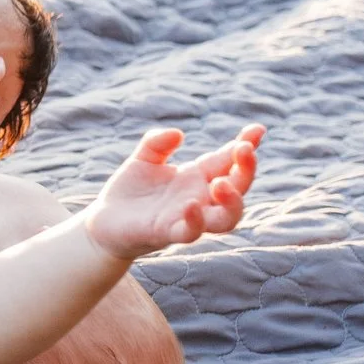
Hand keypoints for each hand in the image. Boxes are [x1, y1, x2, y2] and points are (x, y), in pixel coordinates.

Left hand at [83, 124, 261, 260]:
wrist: (105, 221)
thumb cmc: (130, 191)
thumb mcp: (143, 159)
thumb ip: (157, 143)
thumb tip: (177, 134)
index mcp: (198, 177)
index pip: (229, 160)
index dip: (246, 145)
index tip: (258, 129)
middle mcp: (201, 198)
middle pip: (238, 187)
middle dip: (247, 169)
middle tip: (245, 150)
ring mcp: (188, 217)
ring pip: (227, 218)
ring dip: (232, 201)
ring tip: (221, 182)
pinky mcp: (168, 233)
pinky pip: (191, 232)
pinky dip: (195, 220)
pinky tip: (190, 204)